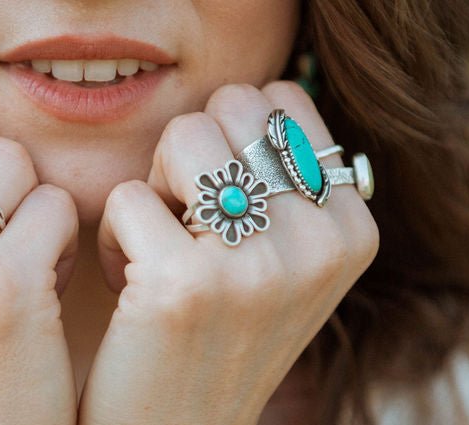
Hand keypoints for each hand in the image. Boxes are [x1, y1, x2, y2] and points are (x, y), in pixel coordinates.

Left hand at [82, 82, 378, 423]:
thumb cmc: (217, 335)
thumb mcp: (287, 266)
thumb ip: (292, 186)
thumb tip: (264, 103)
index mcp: (353, 231)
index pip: (281, 99)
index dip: (230, 143)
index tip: (224, 212)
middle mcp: (321, 244)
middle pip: (228, 107)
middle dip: (191, 159)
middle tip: (185, 229)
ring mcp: (259, 265)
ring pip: (181, 136)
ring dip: (154, 189)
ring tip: (161, 253)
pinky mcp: (187, 284)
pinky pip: (128, 197)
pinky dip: (115, 237)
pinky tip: (133, 290)